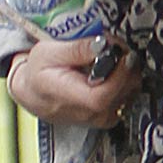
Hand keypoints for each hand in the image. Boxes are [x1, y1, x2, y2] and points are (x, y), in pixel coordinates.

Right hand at [5, 37, 137, 129]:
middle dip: (126, 65)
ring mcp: (100, 118)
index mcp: (72, 100)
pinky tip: (113, 71)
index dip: (119, 73)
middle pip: (123, 91)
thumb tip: (101, 45)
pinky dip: (125, 81)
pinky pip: (127, 97)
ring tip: (111, 56)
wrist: (33, 94)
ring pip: (129, 94)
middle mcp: (90, 114)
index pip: (105, 94)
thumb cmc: (37, 74)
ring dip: (128, 71)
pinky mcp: (107, 116)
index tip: (123, 53)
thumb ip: (77, 49)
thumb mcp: (48, 53)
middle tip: (116, 46)